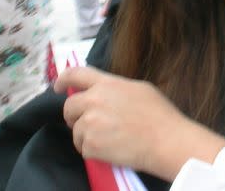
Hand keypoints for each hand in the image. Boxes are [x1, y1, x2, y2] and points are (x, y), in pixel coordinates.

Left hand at [56, 67, 188, 175]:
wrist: (166, 141)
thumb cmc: (159, 115)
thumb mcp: (139, 89)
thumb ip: (115, 88)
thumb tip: (103, 92)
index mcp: (107, 84)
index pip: (75, 74)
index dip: (63, 79)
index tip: (59, 87)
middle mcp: (94, 101)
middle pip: (69, 107)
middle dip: (74, 116)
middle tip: (88, 124)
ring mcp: (90, 123)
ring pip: (76, 131)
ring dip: (87, 136)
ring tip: (109, 139)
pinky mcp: (90, 145)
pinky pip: (83, 148)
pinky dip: (94, 151)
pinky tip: (112, 149)